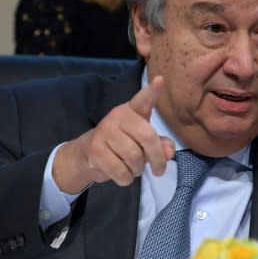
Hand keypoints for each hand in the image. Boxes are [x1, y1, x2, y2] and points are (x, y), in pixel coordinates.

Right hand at [53, 76, 175, 192]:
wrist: (87, 155)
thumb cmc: (123, 145)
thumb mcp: (144, 142)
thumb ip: (161, 145)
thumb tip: (169, 153)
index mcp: (133, 111)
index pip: (143, 100)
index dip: (152, 91)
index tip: (161, 80)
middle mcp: (118, 116)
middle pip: (148, 138)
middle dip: (157, 159)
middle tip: (159, 170)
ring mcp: (105, 131)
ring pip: (134, 157)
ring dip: (138, 170)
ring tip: (134, 169)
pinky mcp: (95, 149)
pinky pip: (120, 170)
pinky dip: (126, 179)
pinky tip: (123, 174)